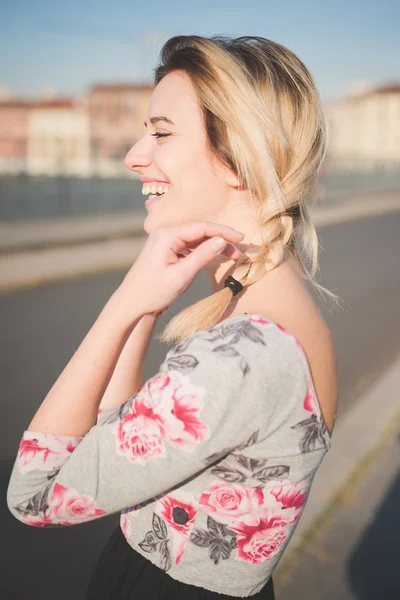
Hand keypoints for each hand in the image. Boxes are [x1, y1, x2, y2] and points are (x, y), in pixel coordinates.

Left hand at [116, 221, 244, 318]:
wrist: (131, 303)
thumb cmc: (153, 292)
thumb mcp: (181, 275)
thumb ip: (202, 256)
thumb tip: (221, 241)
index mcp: (166, 235)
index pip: (202, 227)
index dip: (224, 231)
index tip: (242, 238)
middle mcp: (164, 233)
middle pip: (200, 231)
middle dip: (221, 238)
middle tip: (239, 250)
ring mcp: (164, 240)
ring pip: (195, 238)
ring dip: (213, 245)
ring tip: (231, 255)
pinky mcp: (165, 249)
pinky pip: (188, 245)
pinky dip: (202, 250)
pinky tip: (213, 257)